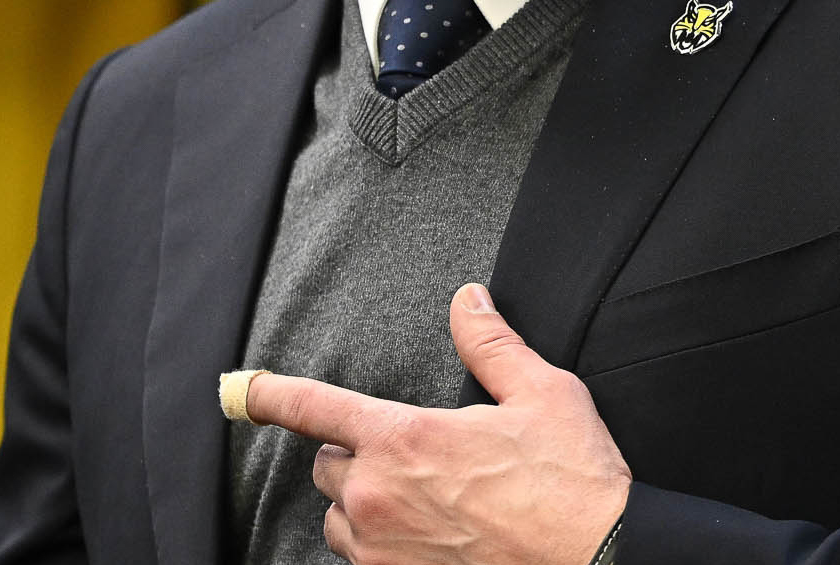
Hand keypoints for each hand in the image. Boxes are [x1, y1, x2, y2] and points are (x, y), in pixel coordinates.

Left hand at [242, 283, 630, 564]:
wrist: (600, 562)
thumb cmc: (573, 485)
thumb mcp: (542, 394)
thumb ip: (491, 344)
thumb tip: (468, 300)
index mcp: (403, 439)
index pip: (312, 406)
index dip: (268, 394)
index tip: (239, 389)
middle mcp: (378, 496)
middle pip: (329, 467)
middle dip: (361, 458)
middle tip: (419, 460)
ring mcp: (382, 551)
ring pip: (342, 520)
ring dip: (366, 509)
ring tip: (426, 505)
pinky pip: (363, 562)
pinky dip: (385, 549)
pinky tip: (430, 540)